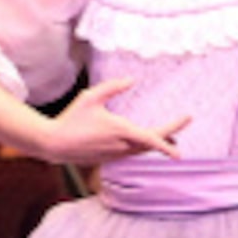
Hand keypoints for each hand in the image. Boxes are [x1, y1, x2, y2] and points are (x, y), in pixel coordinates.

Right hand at [36, 78, 189, 164]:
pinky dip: (143, 147)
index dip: (167, 145)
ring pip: (142, 150)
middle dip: (169, 136)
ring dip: (157, 142)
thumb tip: (132, 79)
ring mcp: (115, 154)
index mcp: (120, 130)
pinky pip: (132, 152)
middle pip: (151, 143)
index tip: (180, 154)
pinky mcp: (109, 158)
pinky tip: (146, 142)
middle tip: (183, 122)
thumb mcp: (90, 97)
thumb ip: (112, 87)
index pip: (150, 140)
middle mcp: (121, 145)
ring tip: (171, 137)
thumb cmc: (71, 118)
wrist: (55, 144)